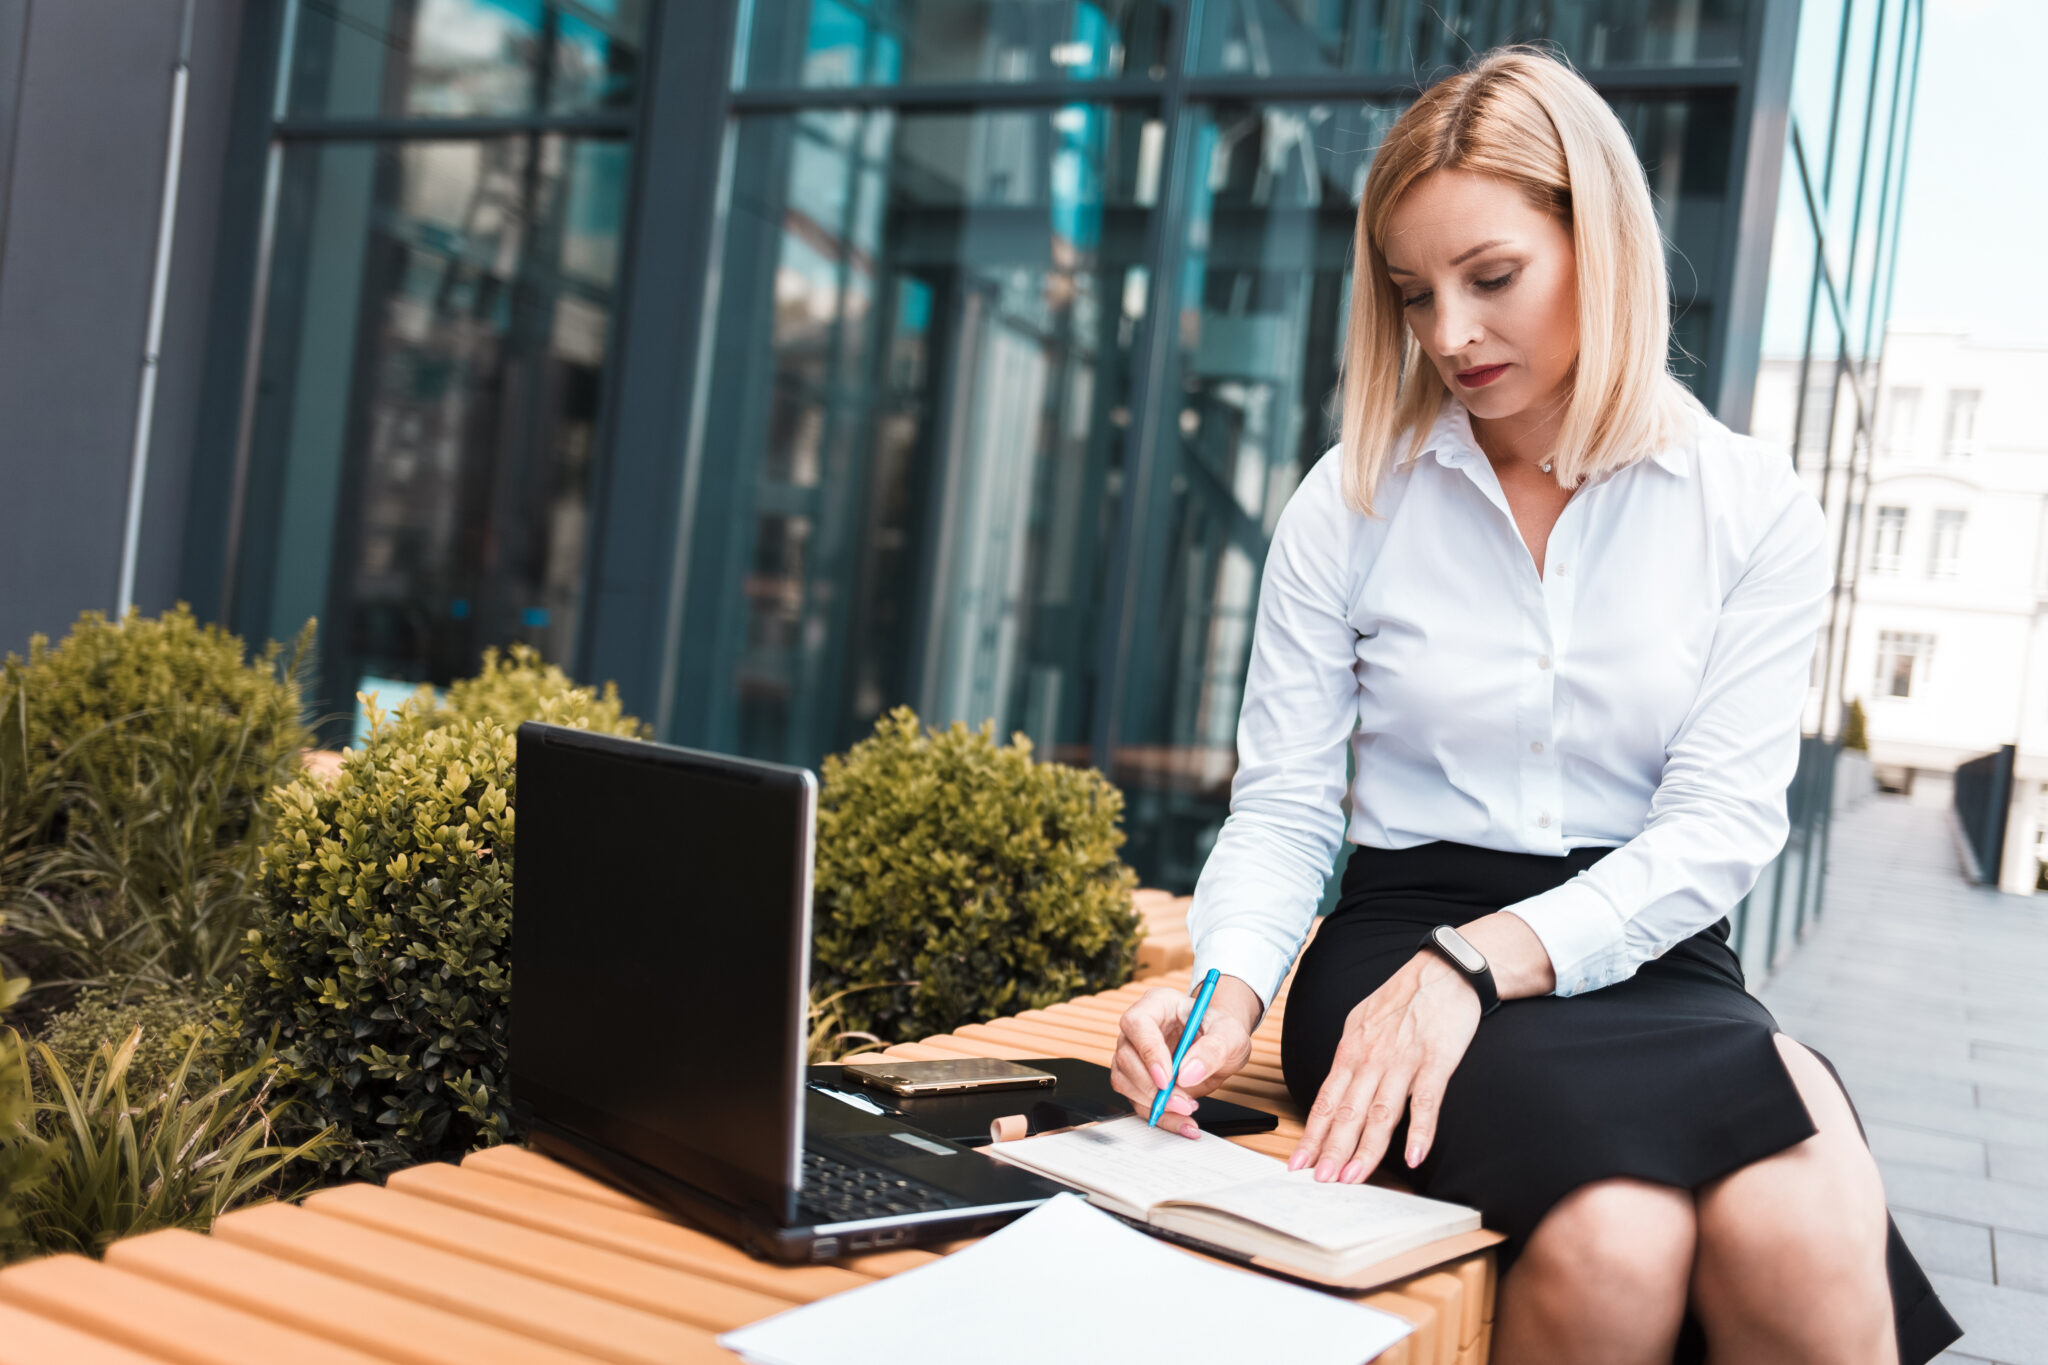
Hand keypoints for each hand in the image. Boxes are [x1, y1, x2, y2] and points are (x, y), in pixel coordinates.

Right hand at [1109, 978, 1259, 1137]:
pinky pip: (1136, 1100)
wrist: (1221, 1047)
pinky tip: (1182, 1122)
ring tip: (1187, 1109)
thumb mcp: (1230, 1035)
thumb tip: (1188, 1073)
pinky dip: (1158, 1116)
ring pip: (1124, 1080)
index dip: (1148, 1052)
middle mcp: (1139, 1028)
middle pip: (1126, 1056)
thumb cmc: (1221, 1031)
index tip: (1168, 1078)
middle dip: (1152, 1087)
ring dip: (1152, 1103)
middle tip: (1182, 1102)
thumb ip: (1213, 1050)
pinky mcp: (1137, 1078)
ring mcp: (1134, 1053)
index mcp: (1158, 1004)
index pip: (1137, 1023)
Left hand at [1289, 951, 1480, 1181]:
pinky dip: (1420, 1131)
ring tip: (1353, 1177)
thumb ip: (1350, 1058)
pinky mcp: (1436, 1061)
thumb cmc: (1402, 999)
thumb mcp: (1362, 1023)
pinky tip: (1414, 1157)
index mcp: (1350, 1052)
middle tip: (1319, 1181)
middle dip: (1331, 1150)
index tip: (1298, 1163)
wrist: (1443, 970)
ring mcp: (1403, 1061)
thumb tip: (1336, 1089)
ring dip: (1366, 1149)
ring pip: (1380, 1113)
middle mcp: (1371, 1059)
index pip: (1325, 1101)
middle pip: (1347, 1113)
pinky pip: (1426, 1101)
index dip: (1312, 1135)